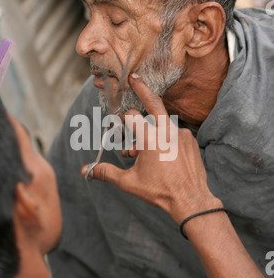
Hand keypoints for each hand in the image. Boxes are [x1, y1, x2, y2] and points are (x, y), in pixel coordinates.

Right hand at [81, 74, 221, 224]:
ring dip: (150, 130)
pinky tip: (161, 155)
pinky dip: (164, 138)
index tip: (119, 126)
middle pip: (153, 102)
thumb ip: (107, 172)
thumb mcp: (129, 182)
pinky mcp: (190, 140)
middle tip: (134, 77)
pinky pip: (173, 132)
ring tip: (141, 151)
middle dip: (142, 88)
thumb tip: (86, 170)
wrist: (190, 200)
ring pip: (161, 123)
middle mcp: (167, 131)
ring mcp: (181, 134)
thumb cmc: (160, 191)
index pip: (131, 116)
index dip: (122, 120)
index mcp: (150, 138)